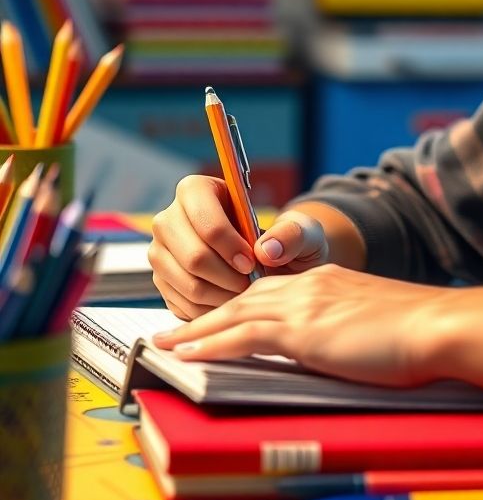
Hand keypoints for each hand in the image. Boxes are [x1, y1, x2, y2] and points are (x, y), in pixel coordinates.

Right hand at [149, 175, 328, 320]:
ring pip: (188, 284)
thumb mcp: (302, 231)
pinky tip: (230, 300)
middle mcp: (170, 220)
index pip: (205, 219)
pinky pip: (183, 305)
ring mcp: (162, 252)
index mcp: (197, 190)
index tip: (251, 262)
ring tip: (245, 290)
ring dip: (223, 295)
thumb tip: (267, 250)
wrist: (275, 263)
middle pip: (193, 256)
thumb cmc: (285, 241)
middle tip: (251, 282)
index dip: (229, 244)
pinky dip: (212, 309)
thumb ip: (292, 234)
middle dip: (228, 276)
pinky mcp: (163, 282)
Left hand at [151, 264, 452, 387]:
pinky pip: (241, 336)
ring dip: (195, 329)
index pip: (274, 292)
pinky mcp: (300, 330)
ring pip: (234, 313)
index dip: (243, 305)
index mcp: (330, 281)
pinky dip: (209, 344)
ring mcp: (304, 304)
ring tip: (166, 344)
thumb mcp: (378, 321)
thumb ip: (351, 327)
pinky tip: (187, 355)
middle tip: (176, 329)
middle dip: (207, 314)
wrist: (437, 325)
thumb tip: (344, 347)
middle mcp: (311, 284)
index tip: (221, 316)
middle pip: (246, 298)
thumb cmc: (422, 332)